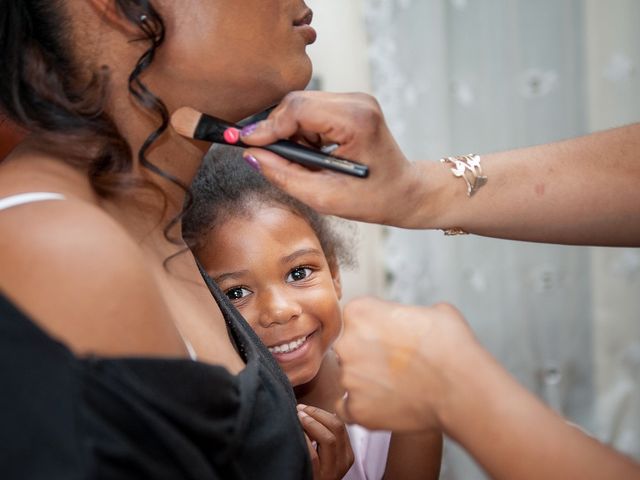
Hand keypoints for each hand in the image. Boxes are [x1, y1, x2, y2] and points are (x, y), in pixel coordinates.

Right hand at [240, 91, 431, 227]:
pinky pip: (313, 110)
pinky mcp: (352, 104)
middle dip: (278, 130)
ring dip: (292, 133)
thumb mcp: (325, 196)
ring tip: (303, 162)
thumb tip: (252, 156)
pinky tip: (314, 154)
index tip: (245, 143)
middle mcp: (357, 102)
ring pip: (301, 106)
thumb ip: (285, 174)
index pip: (298, 109)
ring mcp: (356, 100)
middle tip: (272, 158)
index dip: (267, 126)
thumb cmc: (373, 198)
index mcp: (356, 120)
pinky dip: (304, 131)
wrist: (405, 192)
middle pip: (296, 102)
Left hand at [297, 404, 354, 479]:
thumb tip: (310, 411)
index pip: (340, 425)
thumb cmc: (312, 471)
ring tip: (298, 417)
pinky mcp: (319, 478)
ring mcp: (332, 471)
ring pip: (328, 439)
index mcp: (346, 454)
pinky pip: (313, 455)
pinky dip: (305, 440)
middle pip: (336, 428)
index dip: (322, 412)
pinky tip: (296, 433)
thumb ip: (322, 435)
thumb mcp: (324, 454)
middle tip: (300, 409)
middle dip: (317, 414)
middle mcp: (343, 462)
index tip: (305, 407)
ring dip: (311, 423)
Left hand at [334, 297, 478, 431]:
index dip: (376, 328)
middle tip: (396, 364)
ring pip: (350, 378)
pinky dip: (363, 408)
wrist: (462, 389)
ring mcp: (349, 378)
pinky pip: (348, 408)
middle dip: (368, 355)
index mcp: (360, 312)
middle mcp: (347, 343)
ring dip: (367, 382)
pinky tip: (384, 404)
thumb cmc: (451, 346)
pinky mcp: (356, 410)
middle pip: (349, 348)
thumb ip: (405, 312)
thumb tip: (408, 320)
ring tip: (398, 386)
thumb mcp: (431, 310)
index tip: (393, 337)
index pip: (357, 318)